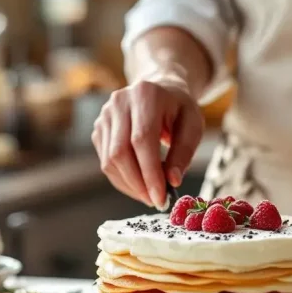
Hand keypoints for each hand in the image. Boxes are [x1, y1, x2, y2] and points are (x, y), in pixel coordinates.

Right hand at [92, 79, 204, 207]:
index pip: (141, 140)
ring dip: (130, 185)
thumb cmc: (178, 109)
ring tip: (150, 194)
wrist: (160, 91)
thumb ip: (184, 151)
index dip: (149, 172)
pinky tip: (139, 185)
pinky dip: (122, 180)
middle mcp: (119, 102)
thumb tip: (173, 181)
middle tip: (156, 201)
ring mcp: (105, 115)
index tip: (161, 197)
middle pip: (120, 152)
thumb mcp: (193, 125)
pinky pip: (105, 162)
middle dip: (138, 184)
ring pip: (109, 161)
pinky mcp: (98, 129)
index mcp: (145, 95)